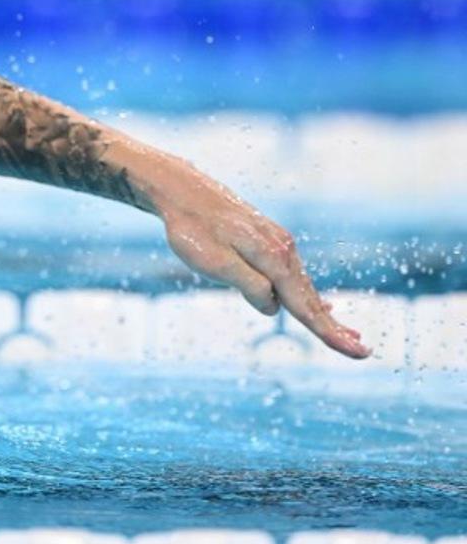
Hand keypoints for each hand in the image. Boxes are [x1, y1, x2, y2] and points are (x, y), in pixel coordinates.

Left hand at [152, 162, 368, 359]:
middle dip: (333, 327)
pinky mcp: (267, 239)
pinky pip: (292, 274)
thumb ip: (249, 285)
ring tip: (346, 335)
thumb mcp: (216, 263)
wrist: (182, 191)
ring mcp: (277, 242)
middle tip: (361, 352)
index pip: (304, 306)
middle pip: (309, 297)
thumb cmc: (193, 229)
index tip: (356, 351)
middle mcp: (283, 249)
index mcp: (274, 258)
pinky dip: (307, 294)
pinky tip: (319, 304)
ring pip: (302, 285)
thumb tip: (273, 307)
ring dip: (322, 313)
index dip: (328, 332)